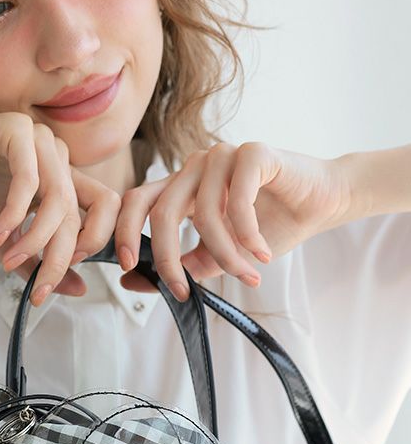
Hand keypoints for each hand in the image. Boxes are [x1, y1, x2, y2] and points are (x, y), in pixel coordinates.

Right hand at [0, 108, 121, 303]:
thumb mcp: (6, 242)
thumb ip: (40, 263)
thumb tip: (79, 289)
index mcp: (62, 178)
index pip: (100, 212)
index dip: (89, 248)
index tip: (54, 280)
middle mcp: (58, 157)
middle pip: (78, 214)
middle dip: (59, 258)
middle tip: (39, 287)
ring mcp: (40, 141)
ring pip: (58, 199)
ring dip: (36, 238)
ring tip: (10, 258)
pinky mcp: (18, 130)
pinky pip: (29, 180)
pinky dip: (14, 213)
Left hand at [114, 142, 352, 300]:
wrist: (319, 205)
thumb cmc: (268, 228)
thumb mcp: (216, 255)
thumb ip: (181, 266)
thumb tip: (131, 282)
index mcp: (179, 187)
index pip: (136, 202)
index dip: (124, 233)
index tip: (127, 268)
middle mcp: (194, 168)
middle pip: (161, 213)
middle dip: (168, 259)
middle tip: (181, 290)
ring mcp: (221, 156)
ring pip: (203, 214)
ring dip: (224, 255)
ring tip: (246, 274)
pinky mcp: (252, 153)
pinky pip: (237, 202)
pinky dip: (247, 236)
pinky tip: (262, 252)